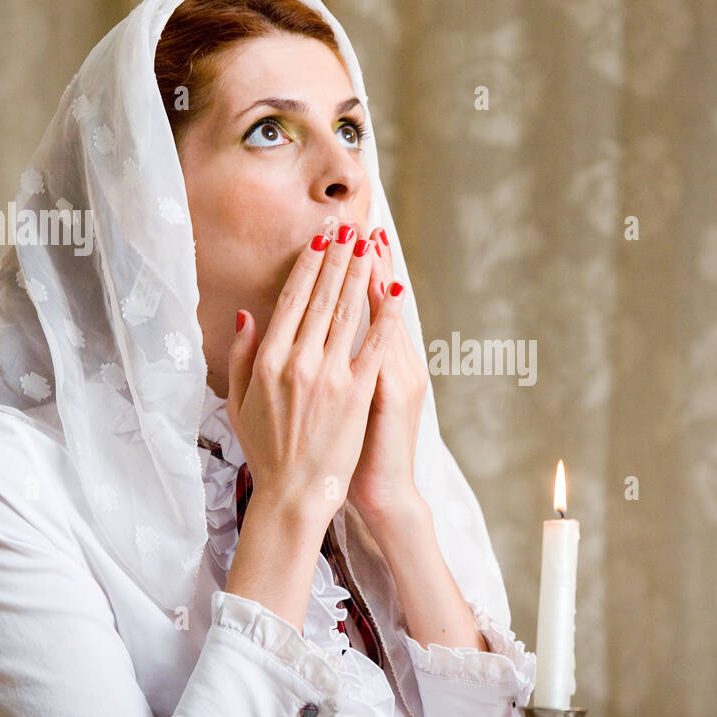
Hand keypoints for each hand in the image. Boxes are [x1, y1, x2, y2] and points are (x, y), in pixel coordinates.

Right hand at [225, 224, 405, 533]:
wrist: (294, 494)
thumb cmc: (266, 450)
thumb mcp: (237, 402)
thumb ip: (239, 356)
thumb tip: (245, 315)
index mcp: (267, 360)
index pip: (291, 299)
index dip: (308, 264)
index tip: (320, 238)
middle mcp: (297, 361)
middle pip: (322, 296)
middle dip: (338, 256)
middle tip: (350, 226)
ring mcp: (329, 376)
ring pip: (348, 312)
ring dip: (361, 273)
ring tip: (370, 243)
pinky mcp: (357, 393)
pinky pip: (375, 346)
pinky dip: (386, 315)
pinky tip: (395, 289)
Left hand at [346, 226, 429, 527]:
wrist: (380, 492)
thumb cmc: (355, 453)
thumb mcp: (351, 404)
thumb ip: (340, 367)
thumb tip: (318, 337)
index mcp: (376, 365)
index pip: (363, 309)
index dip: (356, 274)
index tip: (346, 238)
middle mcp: (394, 363)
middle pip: (378, 304)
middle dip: (367, 263)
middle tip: (362, 223)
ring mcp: (397, 376)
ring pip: (385, 317)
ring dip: (377, 279)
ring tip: (370, 243)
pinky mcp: (393, 393)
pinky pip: (386, 348)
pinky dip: (385, 319)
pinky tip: (381, 291)